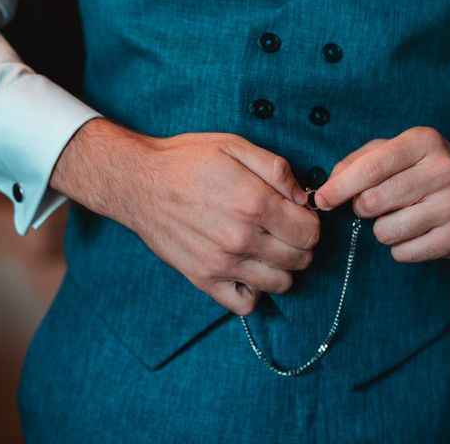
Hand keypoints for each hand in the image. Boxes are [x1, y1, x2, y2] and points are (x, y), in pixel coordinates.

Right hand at [51, 119, 319, 314]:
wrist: (138, 182)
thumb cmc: (187, 160)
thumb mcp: (235, 146)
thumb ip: (277, 169)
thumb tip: (305, 197)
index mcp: (255, 203)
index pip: (310, 233)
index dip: (311, 222)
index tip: (298, 214)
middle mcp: (241, 239)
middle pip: (301, 259)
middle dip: (301, 244)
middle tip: (285, 230)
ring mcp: (222, 264)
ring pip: (281, 284)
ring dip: (283, 268)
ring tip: (269, 248)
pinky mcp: (204, 280)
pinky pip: (246, 304)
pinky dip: (255, 292)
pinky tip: (249, 270)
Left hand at [314, 127, 449, 261]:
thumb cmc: (420, 167)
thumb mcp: (392, 150)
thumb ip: (356, 162)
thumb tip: (328, 188)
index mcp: (423, 142)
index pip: (371, 167)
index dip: (339, 187)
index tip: (321, 199)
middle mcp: (443, 171)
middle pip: (374, 201)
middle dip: (360, 207)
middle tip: (371, 203)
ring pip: (385, 232)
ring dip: (380, 228)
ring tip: (398, 215)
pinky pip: (402, 253)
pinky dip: (398, 246)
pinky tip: (414, 230)